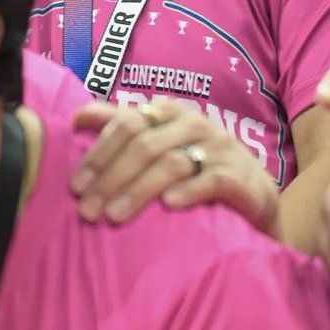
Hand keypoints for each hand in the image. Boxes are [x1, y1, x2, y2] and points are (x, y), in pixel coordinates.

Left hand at [70, 99, 278, 236]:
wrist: (253, 193)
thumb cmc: (199, 166)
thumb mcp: (161, 142)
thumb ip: (123, 127)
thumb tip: (76, 117)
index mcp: (174, 113)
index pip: (130, 122)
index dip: (100, 151)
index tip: (76, 184)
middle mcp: (196, 125)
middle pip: (146, 144)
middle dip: (112, 177)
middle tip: (88, 210)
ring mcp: (220, 149)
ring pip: (173, 162)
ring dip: (138, 190)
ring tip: (114, 216)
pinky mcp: (239, 176)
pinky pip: (212, 179)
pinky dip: (188, 190)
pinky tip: (168, 205)